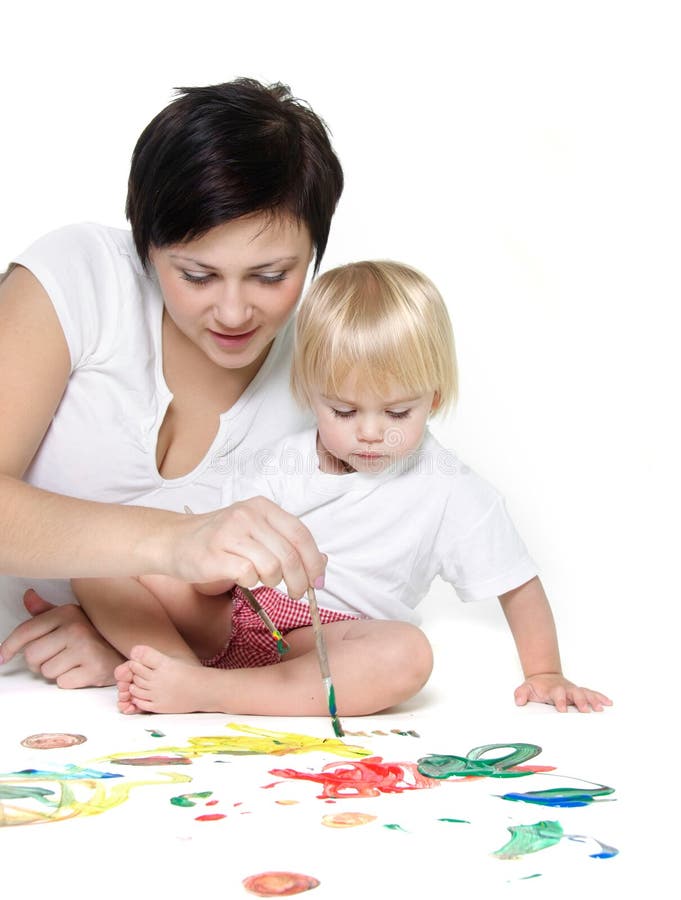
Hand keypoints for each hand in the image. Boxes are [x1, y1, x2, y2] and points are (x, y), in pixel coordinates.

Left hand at [0, 590, 123, 687]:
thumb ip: (45, 611)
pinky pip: (62, 683)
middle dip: (39, 662)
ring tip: (72, 663)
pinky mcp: (93, 668)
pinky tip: (81, 671)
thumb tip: (28, 595)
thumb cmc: (95, 634)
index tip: (1, 657)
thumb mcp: (71, 618)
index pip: (26, 631)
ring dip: (55, 672)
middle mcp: (75, 627)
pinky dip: (69, 681)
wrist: (127, 648)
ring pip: (46, 671)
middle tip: (56, 657)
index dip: (9, 646)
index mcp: (66, 613)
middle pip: (32, 656)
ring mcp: (85, 648)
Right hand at [169, 496, 325, 599]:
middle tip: (296, 593)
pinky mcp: (216, 554)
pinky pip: (248, 575)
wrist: (174, 541)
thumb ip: (287, 544)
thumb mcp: (256, 533)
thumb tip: (321, 563)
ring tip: (262, 580)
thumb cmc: (218, 540)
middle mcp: (248, 515)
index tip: (317, 580)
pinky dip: (251, 582)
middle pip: (290, 554)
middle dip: (299, 581)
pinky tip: (242, 578)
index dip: (314, 561)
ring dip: (273, 581)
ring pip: (272, 566)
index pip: (301, 534)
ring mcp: (231, 533)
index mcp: (263, 507)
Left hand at [514, 672, 612, 712]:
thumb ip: (521, 693)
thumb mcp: (526, 688)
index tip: (562, 709)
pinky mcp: (580, 692)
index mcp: (553, 689)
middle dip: (580, 701)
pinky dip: (600, 697)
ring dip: (593, 700)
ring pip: (585, 693)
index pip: (557, 694)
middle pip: (575, 693)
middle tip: (585, 710)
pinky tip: (608, 703)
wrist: (544, 677)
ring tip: (601, 708)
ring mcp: (574, 690)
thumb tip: (519, 700)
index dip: (560, 700)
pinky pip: (592, 693)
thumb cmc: (537, 687)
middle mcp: (566, 689)